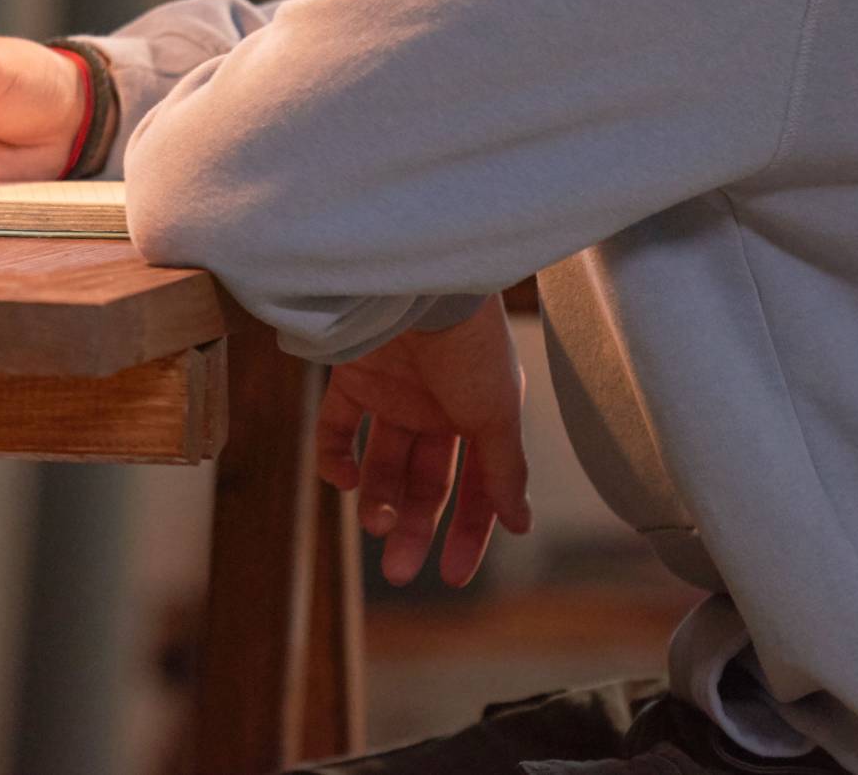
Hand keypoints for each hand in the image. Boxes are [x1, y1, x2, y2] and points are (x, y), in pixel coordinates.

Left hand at [317, 299, 531, 587]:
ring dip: (378, 501)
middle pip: (424, 483)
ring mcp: (393, 393)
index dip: (468, 533)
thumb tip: (521, 524)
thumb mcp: (499, 412)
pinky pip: (337, 429)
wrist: (421, 282)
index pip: (475, 488)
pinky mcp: (351, 377)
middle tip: (399, 572)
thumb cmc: (471, 342)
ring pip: (382, 464)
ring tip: (375, 524)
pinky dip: (336, 459)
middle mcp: (436, 408)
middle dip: (414, 528)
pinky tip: (347, 480)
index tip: (454, 577)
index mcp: (479, 416)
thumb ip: (504, 470)